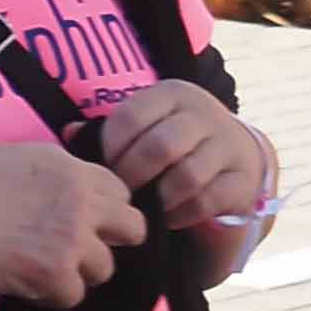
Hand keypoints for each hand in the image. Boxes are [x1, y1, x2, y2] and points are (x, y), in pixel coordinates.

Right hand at [0, 135, 146, 304]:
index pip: (120, 190)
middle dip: (108, 241)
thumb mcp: (8, 157)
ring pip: (104, 268)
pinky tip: (21, 281)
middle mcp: (81, 200)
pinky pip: (73, 295)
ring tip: (35, 268)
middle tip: (75, 251)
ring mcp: (73, 239)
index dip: (102, 209)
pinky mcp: (57, 274)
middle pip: (132, 228)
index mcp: (68, 167)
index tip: (81, 220)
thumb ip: (49, 170)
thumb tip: (63, 185)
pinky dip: (49, 295)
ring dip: (74, 273)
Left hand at [95, 81, 273, 238]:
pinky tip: (168, 217)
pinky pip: (206, 201)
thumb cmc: (172, 139)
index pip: (131, 116)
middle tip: (121, 191)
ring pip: (186, 177)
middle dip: (132, 175)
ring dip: (157, 198)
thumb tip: (68, 132)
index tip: (104, 166)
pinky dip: (180, 214)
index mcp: (172, 94)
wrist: (234, 154)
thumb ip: (110, 129)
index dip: (110, 147)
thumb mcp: (145, 124)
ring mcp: (229, 146)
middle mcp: (204, 114)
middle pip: (160, 146)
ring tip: (144, 206)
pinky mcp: (243, 179)